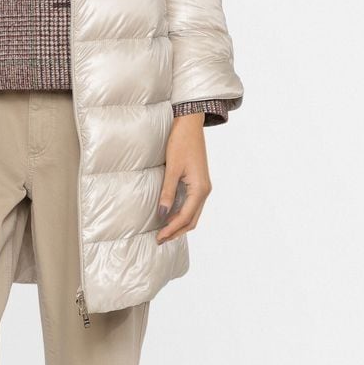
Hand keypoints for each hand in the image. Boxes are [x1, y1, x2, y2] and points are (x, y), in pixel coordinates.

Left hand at [156, 113, 211, 242]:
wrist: (190, 124)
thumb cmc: (181, 142)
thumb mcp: (172, 168)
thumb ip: (167, 192)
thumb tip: (162, 214)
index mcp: (200, 189)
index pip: (185, 217)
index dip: (171, 229)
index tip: (158, 237)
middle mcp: (204, 191)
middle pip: (191, 220)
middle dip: (176, 231)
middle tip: (159, 239)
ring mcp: (203, 187)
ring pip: (192, 214)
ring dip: (179, 225)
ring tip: (163, 232)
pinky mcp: (198, 183)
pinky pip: (191, 205)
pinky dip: (181, 214)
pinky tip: (170, 216)